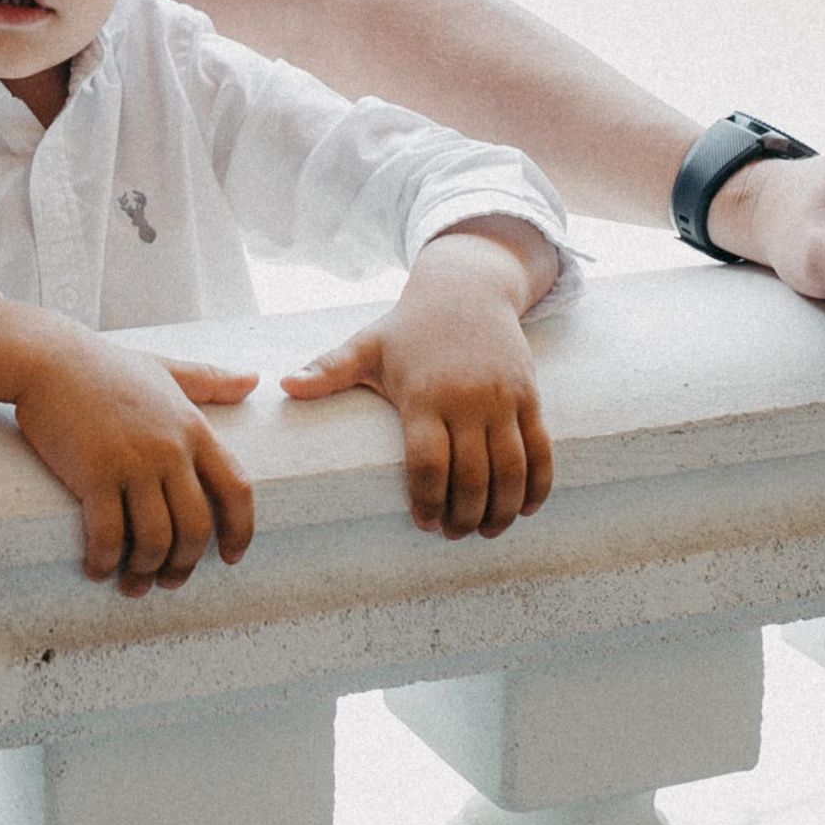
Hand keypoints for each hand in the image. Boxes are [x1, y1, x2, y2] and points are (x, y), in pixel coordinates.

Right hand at [10, 340, 257, 596]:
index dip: (240, 531)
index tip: (230, 557)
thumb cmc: (106, 366)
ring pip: (156, 539)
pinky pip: (109, 535)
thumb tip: (254, 379)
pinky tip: (97, 569)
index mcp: (193, 428)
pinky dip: (105, 561)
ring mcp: (133, 463)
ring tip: (131, 584)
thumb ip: (210, 379)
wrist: (48, 359)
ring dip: (145, 571)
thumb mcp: (165, 369)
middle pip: (196, 526)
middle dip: (185, 564)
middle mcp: (170, 449)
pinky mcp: (95, 474)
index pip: (237, 490)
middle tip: (169, 581)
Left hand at [283, 223, 551, 539]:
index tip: (423, 525)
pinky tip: (526, 509)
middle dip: (464, 516)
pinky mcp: (529, 398)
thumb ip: (327, 370)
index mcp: (423, 396)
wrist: (467, 289)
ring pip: (512, 469)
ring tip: (486, 532)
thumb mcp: (367, 345)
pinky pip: (541, 450)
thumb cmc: (409, 327)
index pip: (428, 463)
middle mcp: (467, 401)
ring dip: (502, 510)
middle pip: (473, 476)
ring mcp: (503, 400)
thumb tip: (282, 386)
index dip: (427, 501)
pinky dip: (538, 485)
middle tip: (453, 535)